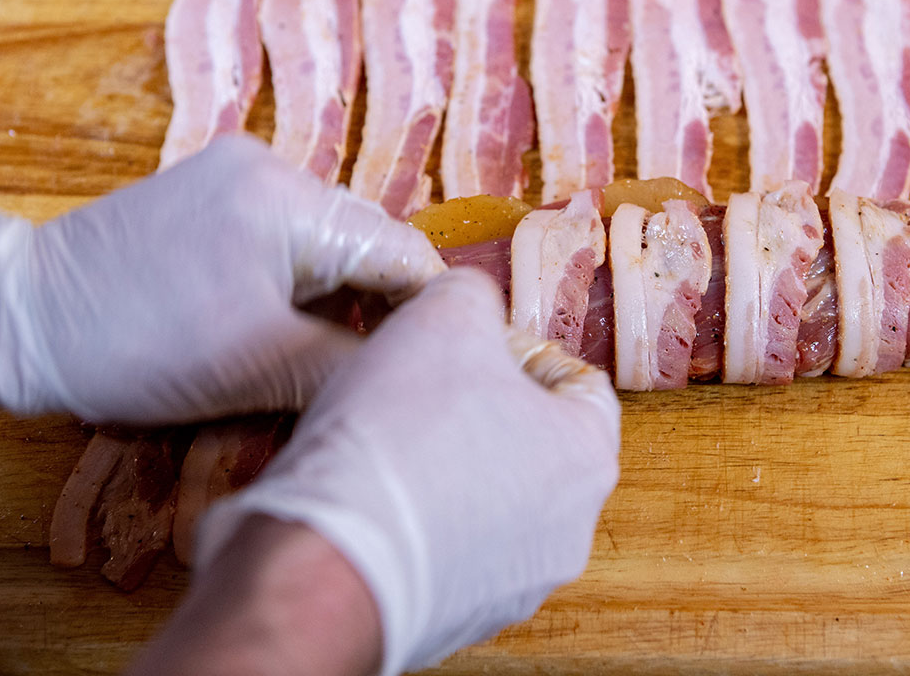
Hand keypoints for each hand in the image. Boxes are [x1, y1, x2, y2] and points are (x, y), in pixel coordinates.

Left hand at [0, 133, 443, 423]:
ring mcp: (239, 170)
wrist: (20, 319)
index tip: (433, 363)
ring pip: (329, 240)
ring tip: (321, 350)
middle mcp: (271, 165)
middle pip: (367, 241)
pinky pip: (288, 233)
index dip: (426, 311)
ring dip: (338, 294)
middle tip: (373, 367)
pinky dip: (299, 279)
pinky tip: (282, 321)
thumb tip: (420, 365)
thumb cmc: (135, 346)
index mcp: (289, 200)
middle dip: (379, 304)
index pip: (402, 252)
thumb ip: (357, 362)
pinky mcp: (213, 188)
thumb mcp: (262, 370)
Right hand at [194, 268, 620, 675]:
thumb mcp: (442, 316)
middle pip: (534, 442)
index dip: (522, 348)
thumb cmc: (398, 439)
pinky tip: (371, 490)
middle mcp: (565, 531)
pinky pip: (445, 545)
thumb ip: (472, 294)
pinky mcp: (455, 615)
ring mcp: (512, 582)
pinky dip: (416, 515)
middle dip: (480, 405)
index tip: (476, 341)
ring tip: (388, 435)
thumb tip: (468, 302)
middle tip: (425, 380)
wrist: (325, 563)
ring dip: (446, 462)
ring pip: (488, 497)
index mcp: (585, 458)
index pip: (581, 384)